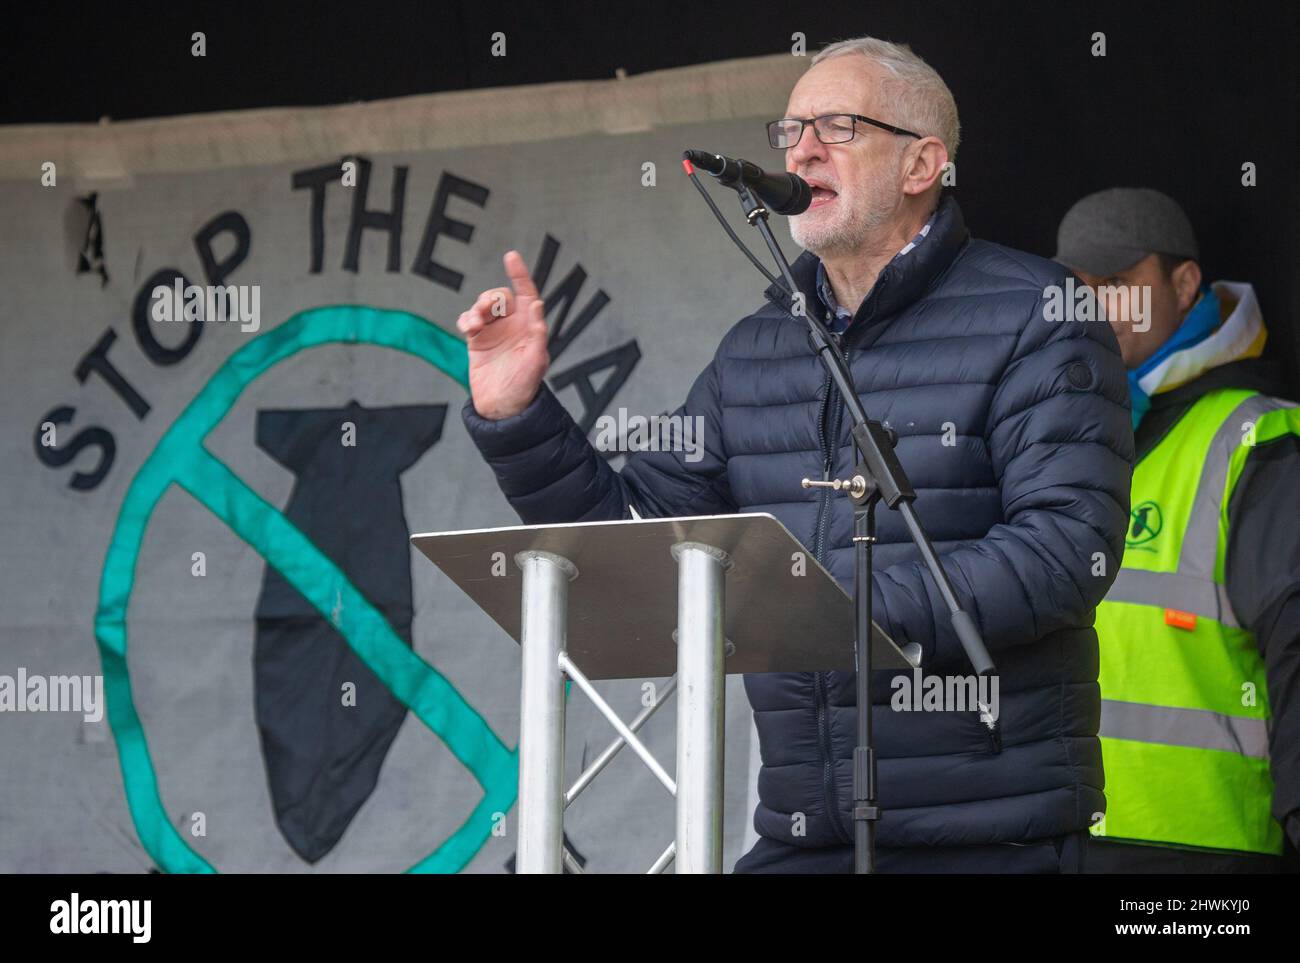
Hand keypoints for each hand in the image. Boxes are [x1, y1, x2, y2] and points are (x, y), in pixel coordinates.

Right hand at [457, 250, 549, 419]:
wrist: (501, 407)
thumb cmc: (523, 387)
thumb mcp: (536, 362)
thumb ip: (537, 334)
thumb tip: (537, 306)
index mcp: (530, 327)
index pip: (527, 294)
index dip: (520, 274)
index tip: (510, 256)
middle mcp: (512, 326)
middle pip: (500, 298)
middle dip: (490, 299)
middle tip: (484, 313)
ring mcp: (494, 332)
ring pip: (482, 307)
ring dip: (476, 310)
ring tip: (474, 325)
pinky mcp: (477, 340)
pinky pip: (468, 319)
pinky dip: (466, 319)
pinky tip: (467, 328)